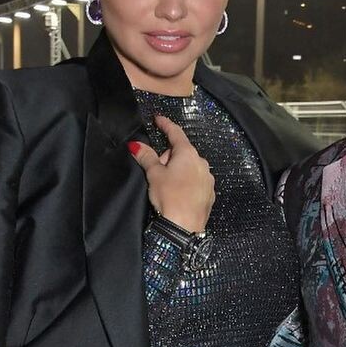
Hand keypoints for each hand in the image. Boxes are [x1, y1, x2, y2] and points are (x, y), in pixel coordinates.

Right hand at [129, 114, 214, 233]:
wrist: (184, 227)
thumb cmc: (169, 197)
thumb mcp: (154, 175)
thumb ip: (146, 156)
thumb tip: (136, 145)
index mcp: (188, 154)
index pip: (175, 133)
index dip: (165, 124)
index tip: (158, 119)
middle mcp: (202, 163)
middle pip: (182, 152)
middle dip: (169, 157)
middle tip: (157, 172)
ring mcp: (208, 179)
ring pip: (189, 167)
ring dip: (178, 170)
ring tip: (167, 186)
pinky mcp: (209, 193)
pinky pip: (196, 181)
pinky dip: (186, 182)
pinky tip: (178, 194)